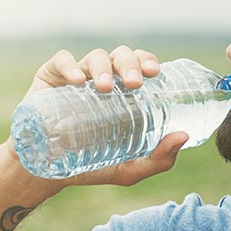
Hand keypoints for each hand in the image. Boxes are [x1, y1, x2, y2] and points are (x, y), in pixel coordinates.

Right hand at [10, 46, 187, 187]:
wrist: (46, 173)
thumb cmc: (90, 166)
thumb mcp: (128, 170)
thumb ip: (159, 160)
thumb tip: (184, 137)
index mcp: (123, 93)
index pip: (140, 66)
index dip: (148, 61)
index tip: (156, 73)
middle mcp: (102, 80)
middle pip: (121, 56)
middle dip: (131, 63)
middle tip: (135, 83)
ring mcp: (76, 77)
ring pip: (95, 56)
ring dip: (104, 67)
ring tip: (106, 88)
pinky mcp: (50, 77)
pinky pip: (61, 61)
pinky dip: (70, 66)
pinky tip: (77, 81)